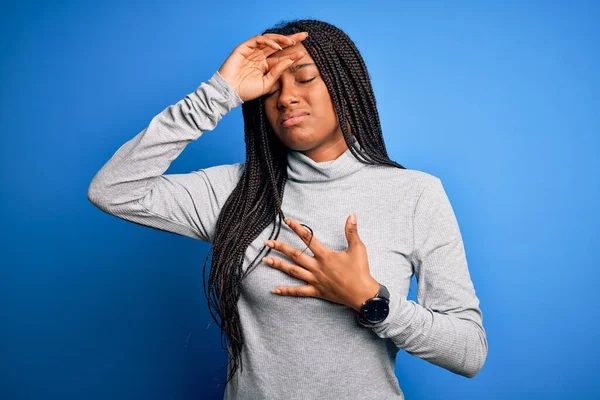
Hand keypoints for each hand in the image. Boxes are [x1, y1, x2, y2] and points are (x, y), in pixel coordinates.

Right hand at [217, 32, 308, 101]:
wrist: (229, 92)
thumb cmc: (246, 91)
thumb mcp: (266, 83)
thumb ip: (277, 71)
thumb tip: (290, 60)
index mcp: (265, 66)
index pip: (281, 57)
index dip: (292, 54)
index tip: (303, 53)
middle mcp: (259, 57)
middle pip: (277, 45)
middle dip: (291, 39)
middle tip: (304, 36)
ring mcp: (252, 51)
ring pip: (269, 40)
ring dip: (281, 39)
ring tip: (291, 42)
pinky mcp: (244, 48)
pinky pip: (258, 40)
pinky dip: (268, 41)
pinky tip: (277, 47)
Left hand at [262, 213, 379, 311]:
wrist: (362, 294)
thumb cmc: (360, 271)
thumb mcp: (358, 248)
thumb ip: (352, 231)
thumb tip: (352, 215)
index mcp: (325, 256)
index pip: (308, 239)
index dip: (297, 228)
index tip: (287, 221)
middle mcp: (317, 267)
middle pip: (295, 255)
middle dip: (280, 248)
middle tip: (267, 243)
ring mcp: (315, 280)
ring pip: (293, 272)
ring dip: (279, 265)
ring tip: (266, 260)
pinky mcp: (316, 291)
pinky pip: (298, 291)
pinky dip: (286, 291)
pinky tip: (275, 290)